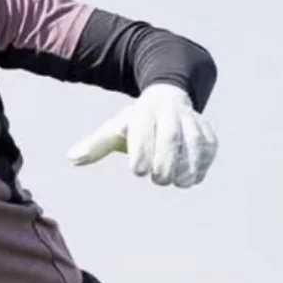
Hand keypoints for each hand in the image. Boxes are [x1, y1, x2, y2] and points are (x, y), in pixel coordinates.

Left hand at [66, 83, 217, 187]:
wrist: (167, 99)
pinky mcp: (207, 131)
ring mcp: (192, 121)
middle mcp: (170, 113)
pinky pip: (210, 145)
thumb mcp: (115, 128)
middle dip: (166, 158)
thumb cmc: (136, 122)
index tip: (138, 171)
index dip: (143, 149)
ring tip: (180, 182)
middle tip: (159, 180)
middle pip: (171, 135)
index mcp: (145, 111)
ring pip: (195, 139)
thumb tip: (72, 158)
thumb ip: (96, 144)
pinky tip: (194, 178)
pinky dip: (204, 162)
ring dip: (190, 163)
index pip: (144, 128)